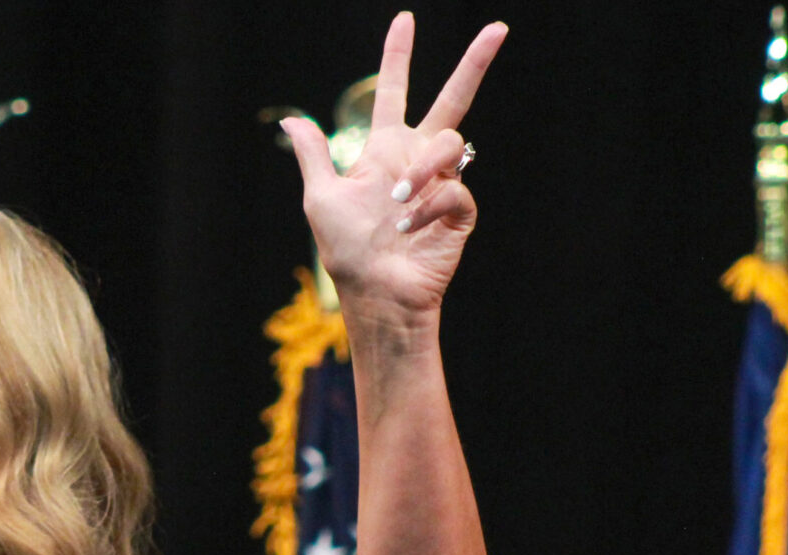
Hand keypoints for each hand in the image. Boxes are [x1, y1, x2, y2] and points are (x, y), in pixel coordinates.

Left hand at [283, 13, 506, 328]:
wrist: (375, 294)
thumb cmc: (347, 251)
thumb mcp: (321, 198)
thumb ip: (315, 155)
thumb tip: (290, 118)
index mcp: (383, 151)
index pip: (393, 94)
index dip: (397, 58)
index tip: (403, 20)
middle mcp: (416, 162)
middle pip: (452, 102)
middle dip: (474, 64)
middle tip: (497, 28)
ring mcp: (442, 184)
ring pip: (449, 145)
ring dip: (422, 171)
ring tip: (398, 204)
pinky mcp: (460, 211)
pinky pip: (454, 191)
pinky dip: (428, 208)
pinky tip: (410, 230)